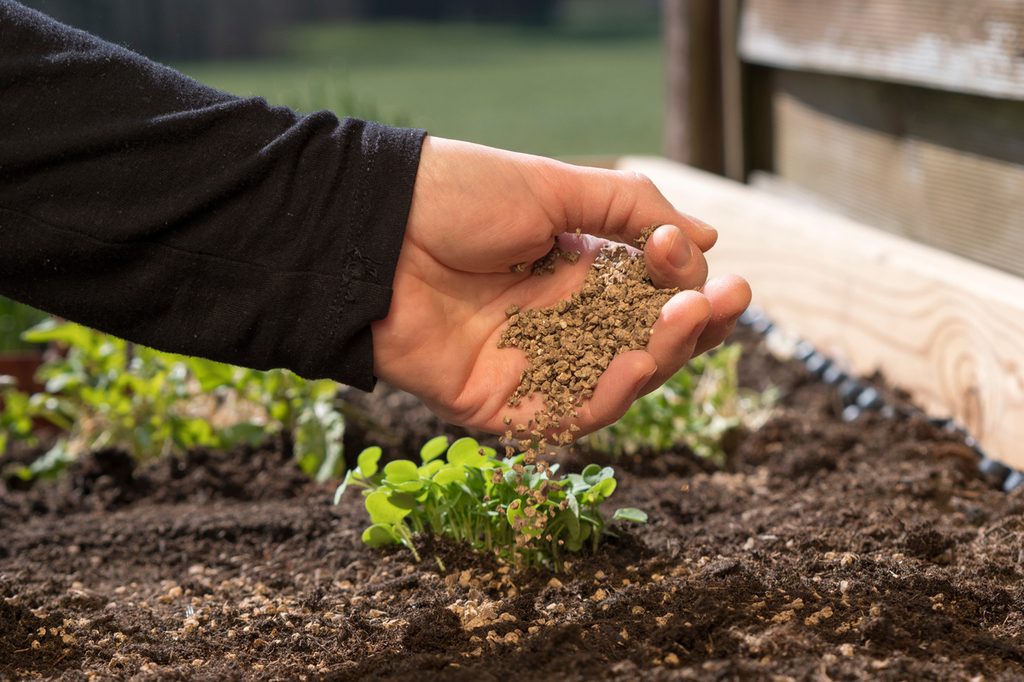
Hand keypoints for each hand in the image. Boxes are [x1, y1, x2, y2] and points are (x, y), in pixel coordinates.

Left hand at [372, 136, 750, 435]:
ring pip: (617, 385)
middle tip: (725, 300)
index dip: (685, 281)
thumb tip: (710, 238)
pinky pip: (564, 417)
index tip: (686, 252)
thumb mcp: (554, 187)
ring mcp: (532, 367)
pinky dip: (606, 397)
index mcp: (577, 272)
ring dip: (661, 357)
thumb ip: (633, 210)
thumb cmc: (457, 197)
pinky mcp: (499, 405)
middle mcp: (561, 324)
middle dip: (693, 326)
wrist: (372, 229)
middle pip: (647, 345)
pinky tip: (635, 363)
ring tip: (684, 321)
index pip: (653, 295)